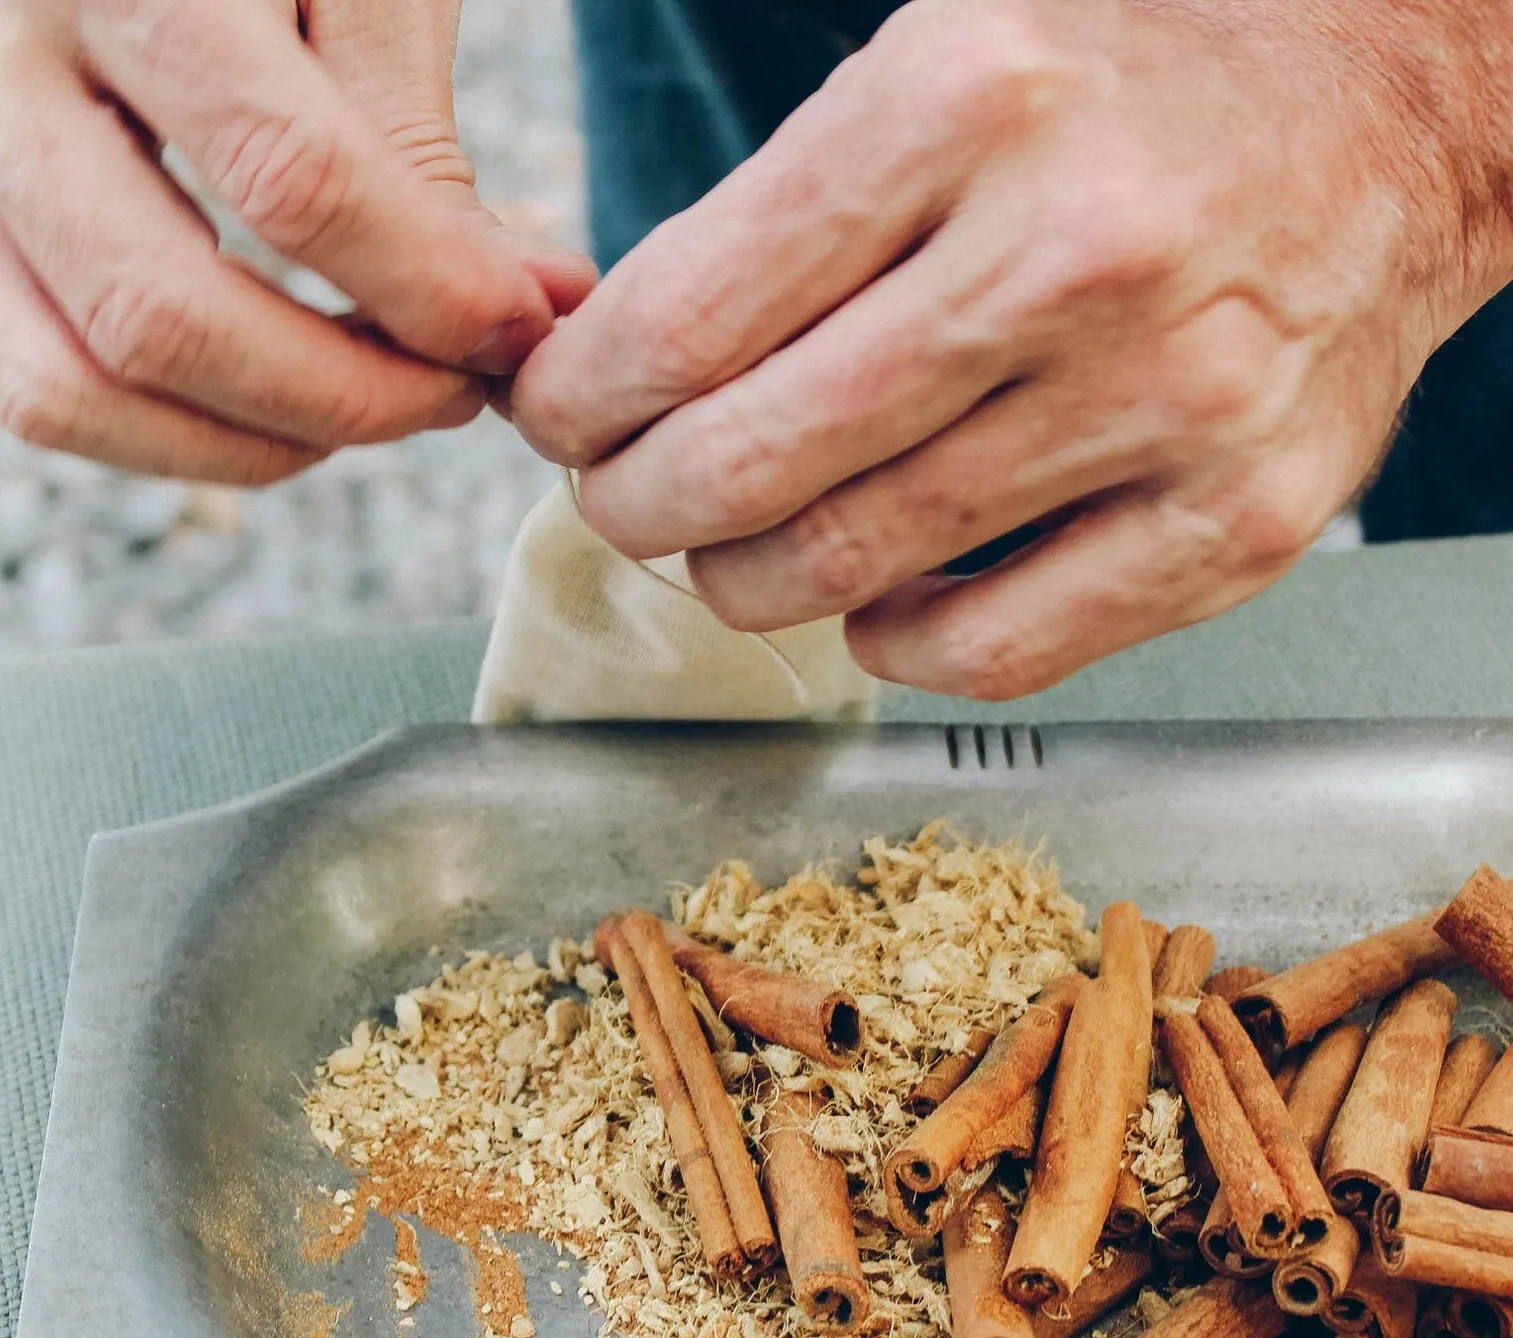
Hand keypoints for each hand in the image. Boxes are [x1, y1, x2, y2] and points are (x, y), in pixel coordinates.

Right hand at [0, 0, 594, 482]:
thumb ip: (415, 141)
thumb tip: (525, 313)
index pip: (287, 177)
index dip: (427, 287)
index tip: (516, 333)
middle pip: (160, 315)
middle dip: (342, 398)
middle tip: (451, 396)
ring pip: (68, 390)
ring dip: (250, 445)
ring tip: (368, 413)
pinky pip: (32, 385)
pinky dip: (169, 428)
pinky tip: (273, 398)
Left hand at [513, 0, 1512, 696]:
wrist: (1386, 130)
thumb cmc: (1129, 107)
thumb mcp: (942, 75)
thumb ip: (780, 222)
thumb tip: (614, 378)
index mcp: (967, 100)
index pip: (688, 315)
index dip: (582, 400)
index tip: (559, 424)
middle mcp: (1073, 252)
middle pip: (754, 460)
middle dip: (637, 506)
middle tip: (619, 503)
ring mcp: (1169, 401)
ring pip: (854, 567)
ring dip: (744, 581)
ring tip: (729, 551)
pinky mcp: (1234, 523)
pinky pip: (991, 653)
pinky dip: (890, 647)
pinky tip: (871, 606)